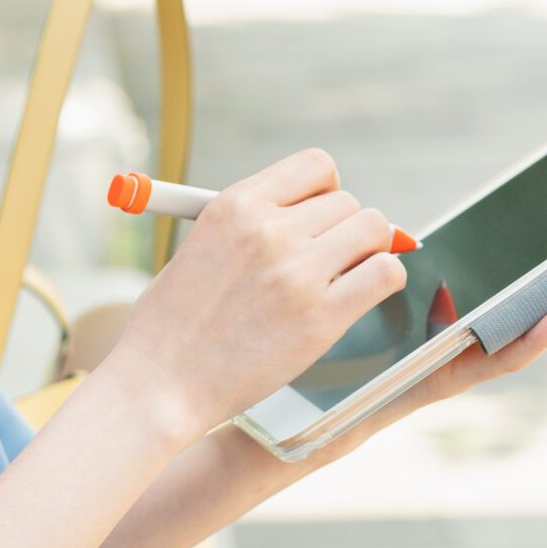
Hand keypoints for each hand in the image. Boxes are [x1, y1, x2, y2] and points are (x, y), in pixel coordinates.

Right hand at [98, 148, 405, 447]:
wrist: (161, 381)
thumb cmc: (174, 322)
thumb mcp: (200, 245)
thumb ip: (252, 225)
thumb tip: (313, 215)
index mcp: (235, 204)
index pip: (315, 166)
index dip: (326, 192)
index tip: (319, 219)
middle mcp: (268, 229)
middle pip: (348, 202)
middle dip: (344, 231)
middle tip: (329, 263)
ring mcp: (297, 272)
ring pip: (375, 230)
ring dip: (369, 252)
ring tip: (346, 279)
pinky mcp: (321, 317)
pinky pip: (385, 273)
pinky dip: (384, 279)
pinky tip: (364, 295)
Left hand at [313, 217, 546, 465]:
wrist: (304, 410)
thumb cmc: (340, 345)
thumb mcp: (379, 287)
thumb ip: (405, 262)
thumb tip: (411, 229)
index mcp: (472, 299)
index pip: (539, 261)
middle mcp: (482, 329)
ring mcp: (473, 356)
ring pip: (541, 321)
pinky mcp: (451, 380)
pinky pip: (498, 359)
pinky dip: (533, 339)